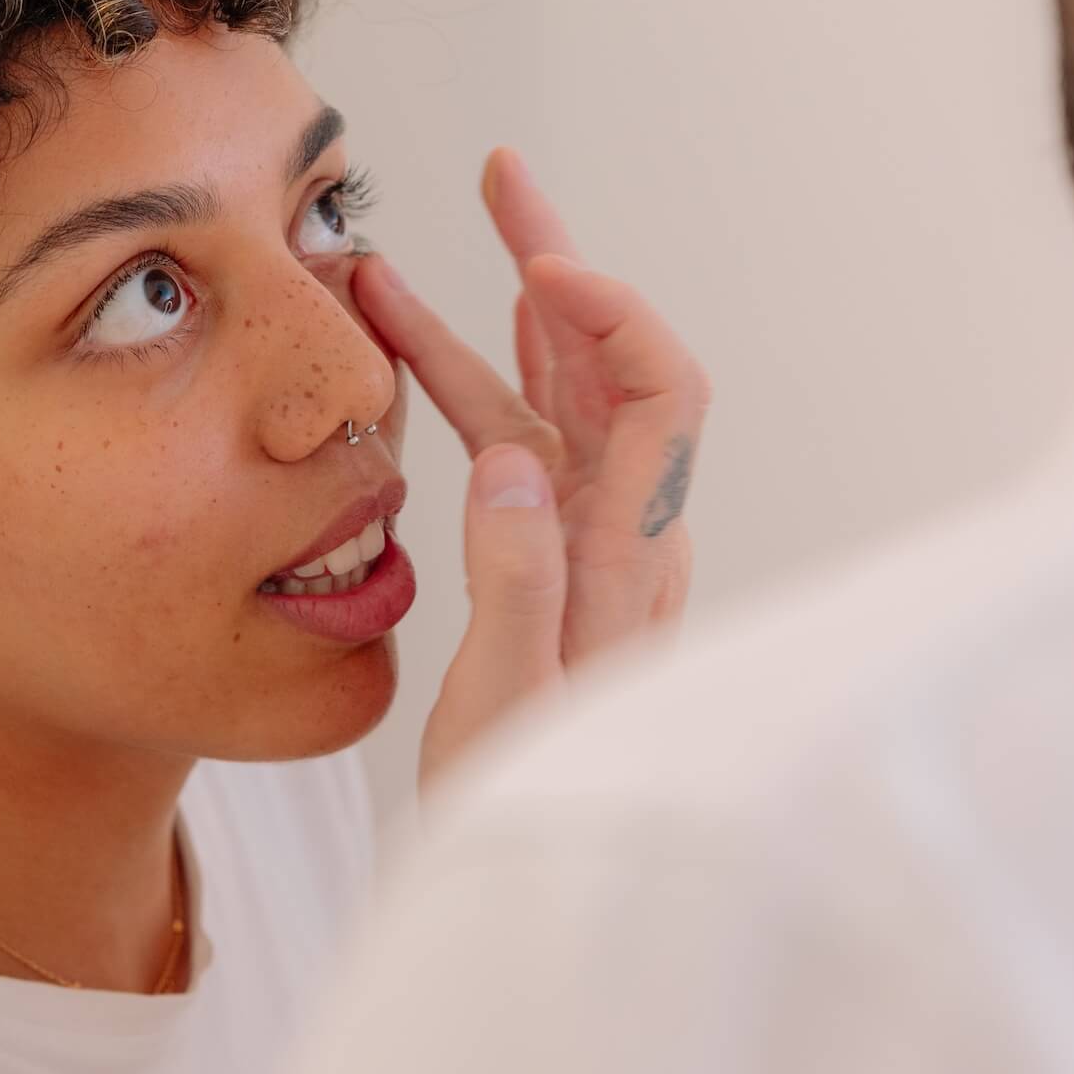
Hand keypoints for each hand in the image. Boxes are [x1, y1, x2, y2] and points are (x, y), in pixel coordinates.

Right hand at [351, 150, 710, 786]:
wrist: (543, 893)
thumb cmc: (523, 807)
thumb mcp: (507, 708)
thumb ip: (515, 580)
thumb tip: (510, 456)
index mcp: (630, 560)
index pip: (663, 395)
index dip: (612, 317)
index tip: (539, 267)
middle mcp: (623, 537)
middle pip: (611, 367)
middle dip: (556, 268)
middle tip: (505, 180)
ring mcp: (587, 546)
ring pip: (550, 400)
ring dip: (488, 322)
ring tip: (409, 256)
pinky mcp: (549, 563)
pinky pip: (513, 450)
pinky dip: (464, 391)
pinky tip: (413, 353)